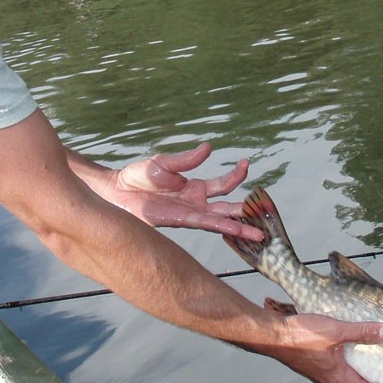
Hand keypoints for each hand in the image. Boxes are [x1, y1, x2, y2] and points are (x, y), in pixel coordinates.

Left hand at [98, 143, 263, 239]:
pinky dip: (221, 227)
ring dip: (239, 227)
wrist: (118, 190)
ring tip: (258, 234)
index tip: (246, 164)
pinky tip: (234, 230)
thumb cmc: (139, 175)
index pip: (223, 184)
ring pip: (220, 221)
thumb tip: (209, 147)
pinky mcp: (180, 221)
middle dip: (246, 211)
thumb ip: (188, 159)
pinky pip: (205, 224)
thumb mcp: (165, 162)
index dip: (237, 175)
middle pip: (227, 207)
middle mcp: (196, 203)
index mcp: (195, 187)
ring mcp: (189, 214)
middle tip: (265, 212)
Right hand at [265, 312, 382, 382]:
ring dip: (364, 367)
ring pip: (349, 374)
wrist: (271, 335)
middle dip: (379, 377)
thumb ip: (364, 332)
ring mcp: (323, 374)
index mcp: (340, 379)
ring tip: (381, 355)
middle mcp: (332, 381)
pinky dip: (351, 359)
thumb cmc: (301, 336)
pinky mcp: (315, 364)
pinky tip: (355, 346)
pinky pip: (339, 366)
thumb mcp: (337, 331)